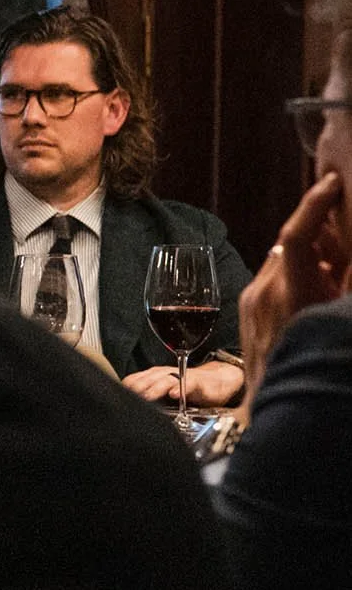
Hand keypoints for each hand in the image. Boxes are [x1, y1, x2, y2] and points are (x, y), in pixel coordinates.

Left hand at [121, 361, 243, 407]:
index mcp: (155, 375)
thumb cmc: (187, 386)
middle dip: (137, 387)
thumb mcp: (164, 390)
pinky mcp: (197, 383)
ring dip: (155, 388)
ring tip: (147, 396)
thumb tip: (128, 404)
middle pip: (148, 378)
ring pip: (165, 380)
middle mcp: (165, 374)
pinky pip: (187, 384)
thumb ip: (148, 394)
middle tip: (129, 397)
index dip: (127, 387)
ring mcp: (181, 377)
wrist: (215, 382)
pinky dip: (181, 389)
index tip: (118, 396)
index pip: (136, 378)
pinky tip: (175, 395)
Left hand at [240, 171, 348, 404]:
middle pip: (292, 242)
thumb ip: (345, 282)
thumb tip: (348, 258)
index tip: (333, 181)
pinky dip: (296, 273)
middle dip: (321, 235)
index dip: (315, 204)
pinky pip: (272, 278)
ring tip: (335, 269)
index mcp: (291, 294)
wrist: (276, 408)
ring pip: (282, 259)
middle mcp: (265, 291)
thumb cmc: (316, 363)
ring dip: (309, 256)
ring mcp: (251, 300)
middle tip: (348, 232)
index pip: (296, 235)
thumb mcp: (337, 316)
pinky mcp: (246, 309)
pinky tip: (317, 289)